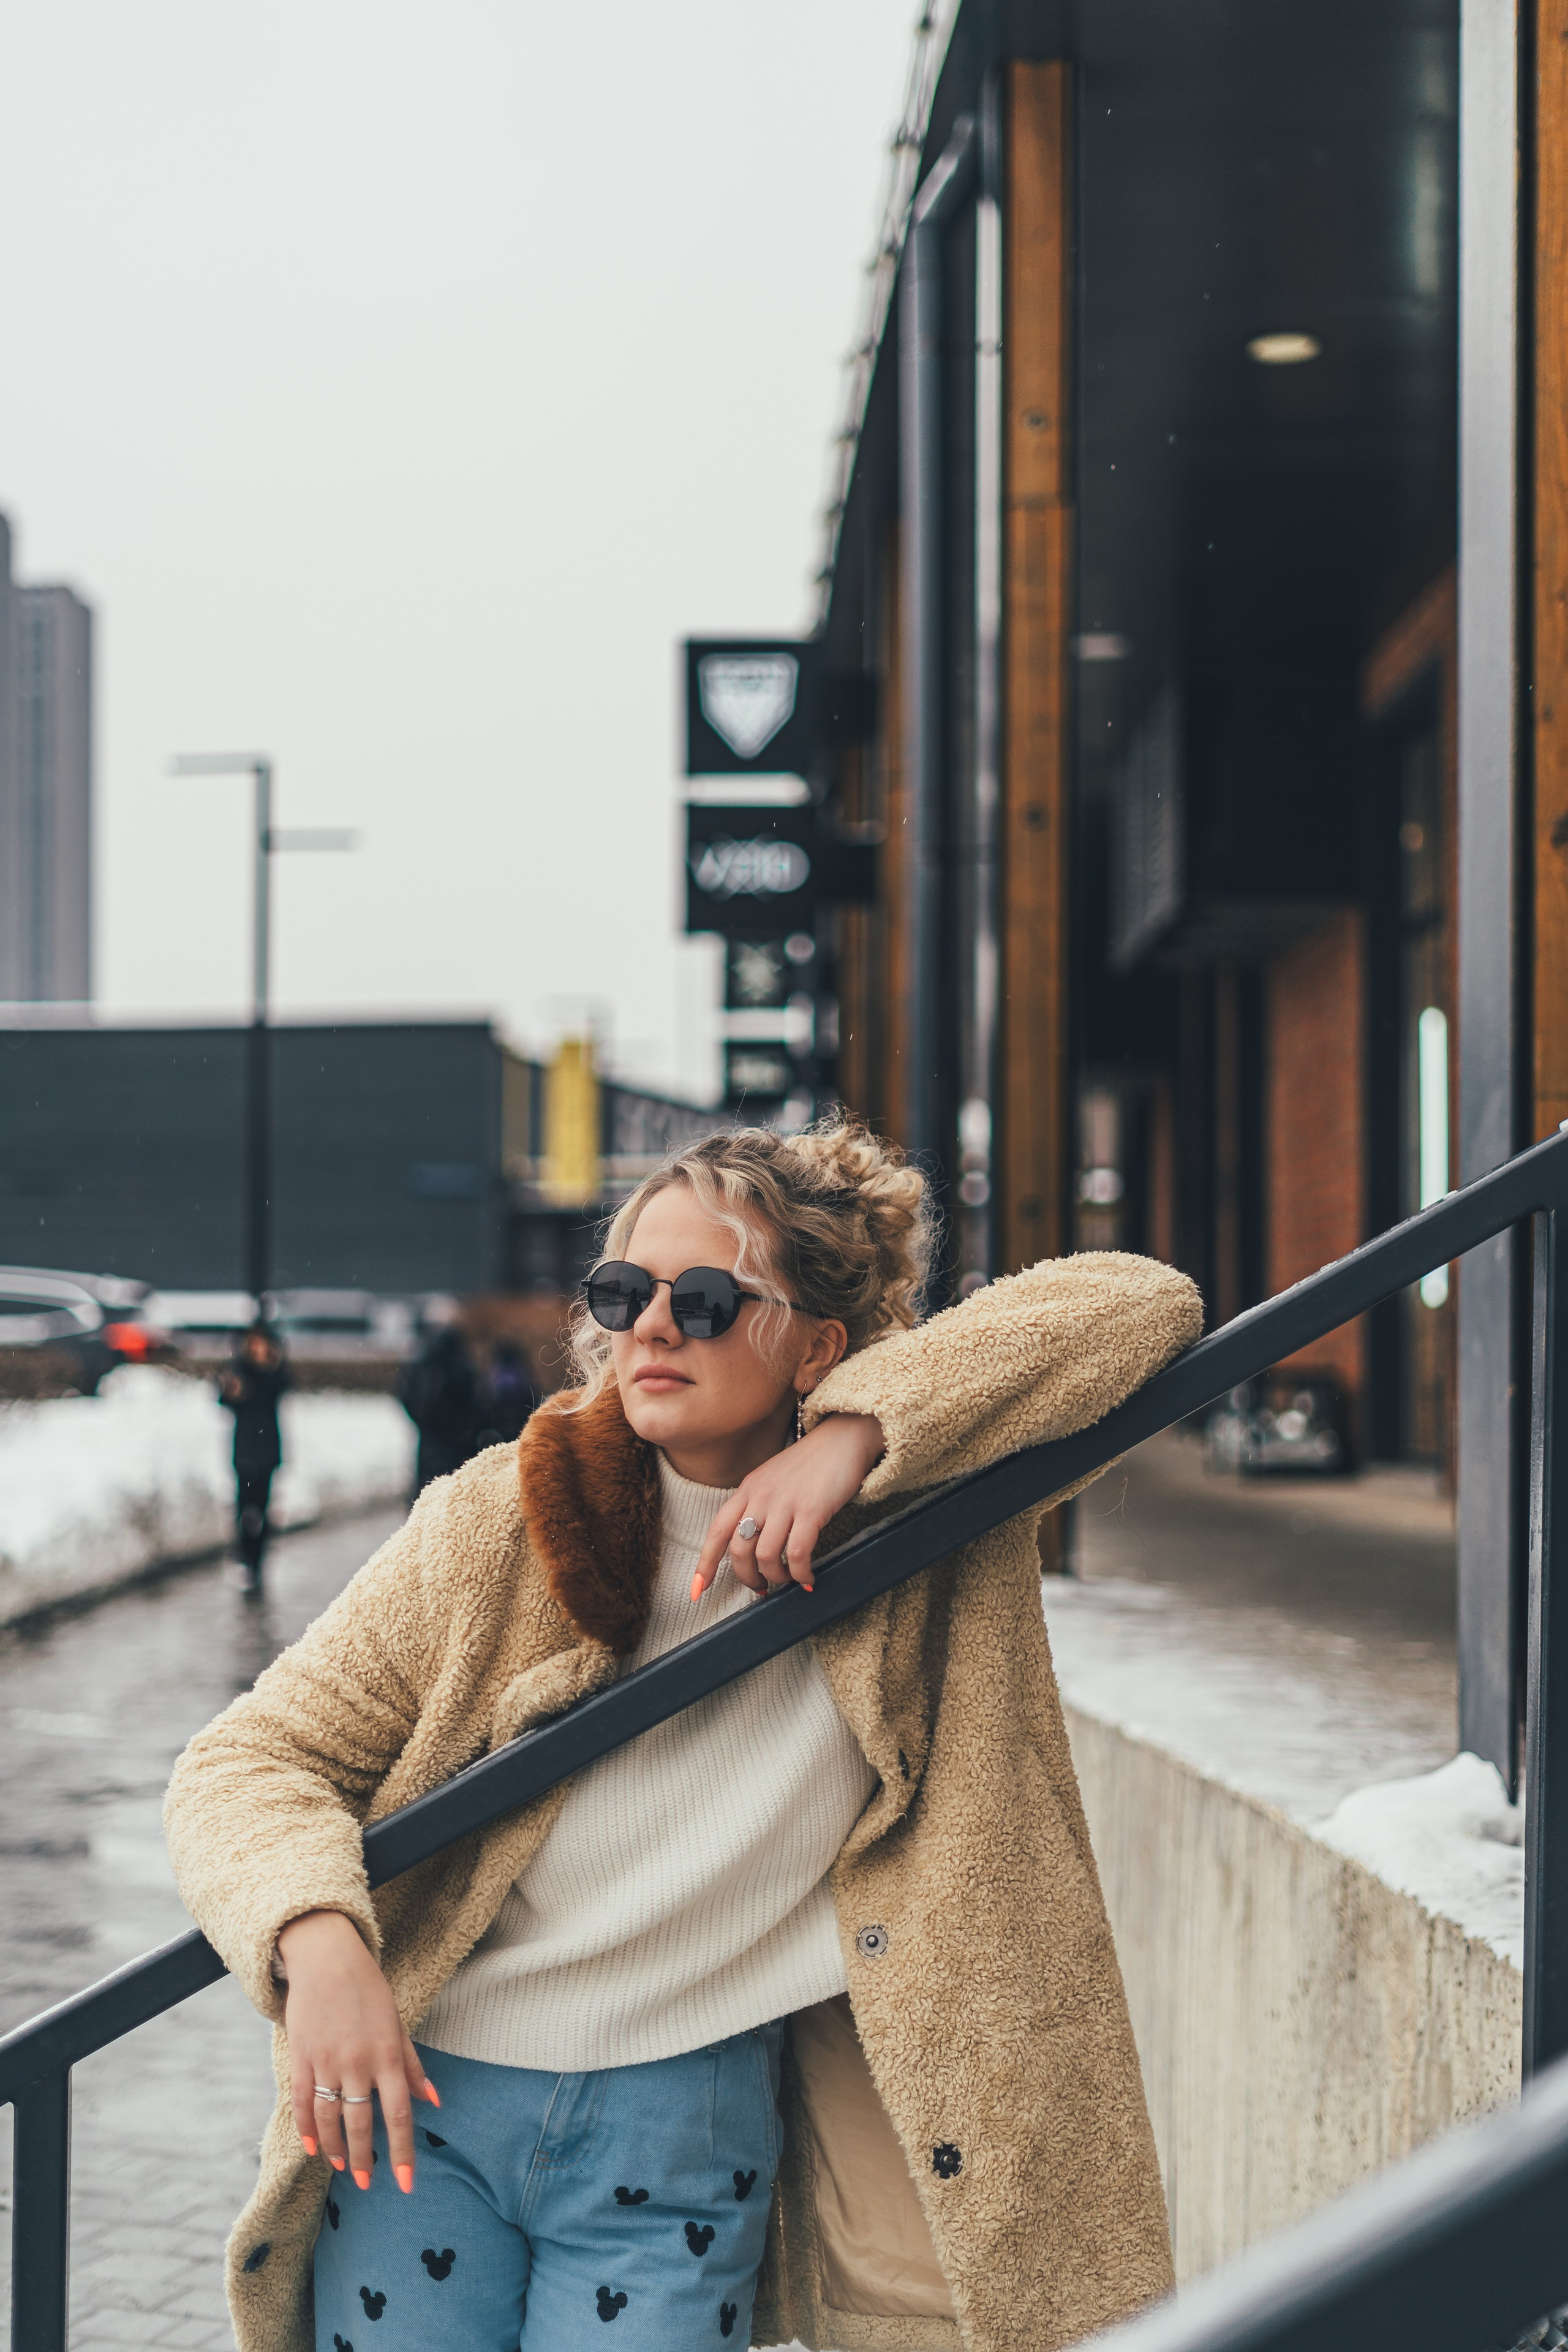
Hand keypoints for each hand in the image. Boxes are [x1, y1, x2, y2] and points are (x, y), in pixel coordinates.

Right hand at [278, 1909, 438, 2191]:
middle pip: (361, 2123)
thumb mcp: (398, 2024)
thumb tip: (433, 2102)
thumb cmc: (370, 1991)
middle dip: (365, 2158)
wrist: (328, 1958)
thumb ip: (413, 2066)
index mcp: (387, 2055)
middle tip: (366, 2182)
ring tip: (342, 2167)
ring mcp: (326, 2061)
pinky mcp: (301, 2057)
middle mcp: (358, 2063)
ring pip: (330, 2118)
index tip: (404, 2183)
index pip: (398, 2115)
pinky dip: (306, 2129)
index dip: (402, 2152)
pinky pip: (301, 2102)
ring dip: (335, 2148)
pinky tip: (312, 2148)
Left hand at [692, 1412, 883, 1599]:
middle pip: (739, 1549)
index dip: (705, 1563)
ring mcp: (785, 1502)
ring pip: (765, 1555)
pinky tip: (807, 1577)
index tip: (697, 1589)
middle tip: (761, 1588)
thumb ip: (758, 1505)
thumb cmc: (811, 1464)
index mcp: (748, 1488)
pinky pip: (797, 1553)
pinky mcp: (811, 1509)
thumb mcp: (773, 1479)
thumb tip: (752, 1545)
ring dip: (775, 1577)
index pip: (718, 1529)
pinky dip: (800, 1573)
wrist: (843, 1439)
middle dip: (747, 1577)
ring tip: (788, 1580)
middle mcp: (760, 1495)